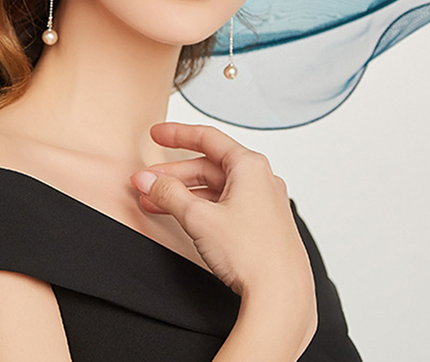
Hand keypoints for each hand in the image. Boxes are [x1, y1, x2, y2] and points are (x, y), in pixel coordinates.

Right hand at [130, 123, 315, 308]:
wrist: (282, 296)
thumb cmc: (254, 254)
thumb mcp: (199, 218)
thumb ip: (169, 194)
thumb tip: (149, 181)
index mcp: (250, 166)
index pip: (207, 138)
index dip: (177, 134)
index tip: (158, 134)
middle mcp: (261, 179)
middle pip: (208, 166)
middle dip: (173, 174)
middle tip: (147, 181)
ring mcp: (263, 202)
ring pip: (215, 187)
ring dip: (184, 193)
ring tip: (156, 202)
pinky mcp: (261, 224)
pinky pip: (225, 205)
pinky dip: (200, 207)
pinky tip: (182, 217)